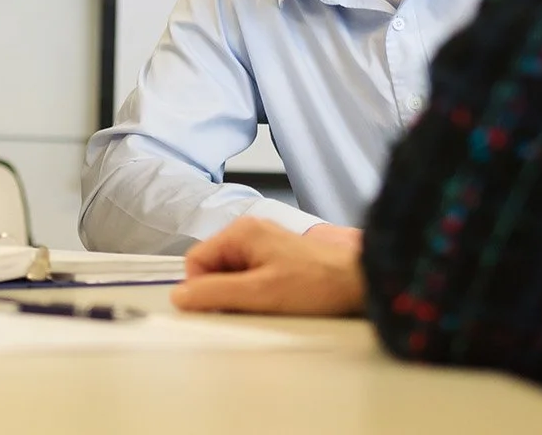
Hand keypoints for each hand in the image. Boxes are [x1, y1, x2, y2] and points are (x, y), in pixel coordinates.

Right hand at [170, 216, 364, 316]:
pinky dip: (257, 295)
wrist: (363, 282)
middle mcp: (249, 233)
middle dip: (224, 294)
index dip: (201, 290)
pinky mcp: (279, 259)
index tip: (221, 310)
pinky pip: (251, 278)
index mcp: (240, 233)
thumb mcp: (260, 294)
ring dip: (242, 296)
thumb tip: (178, 297)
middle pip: (213, 268)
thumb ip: (216, 294)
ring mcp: (265, 245)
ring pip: (232, 276)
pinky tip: (277, 304)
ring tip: (268, 306)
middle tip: (249, 310)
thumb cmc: (317, 284)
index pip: (195, 261)